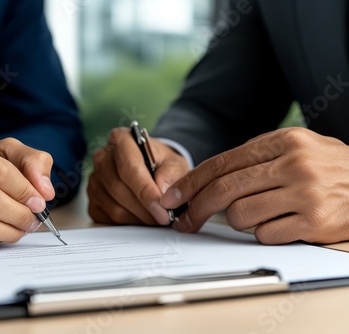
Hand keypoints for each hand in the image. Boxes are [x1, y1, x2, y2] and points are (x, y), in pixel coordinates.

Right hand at [87, 127, 188, 224]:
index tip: (162, 209)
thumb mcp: (174, 163)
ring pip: (114, 207)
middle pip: (119, 189)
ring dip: (138, 218)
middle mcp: (102, 158)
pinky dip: (128, 223)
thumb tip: (162, 194)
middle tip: (164, 218)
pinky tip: (141, 218)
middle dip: (144, 209)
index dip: (146, 192)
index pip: (129, 168)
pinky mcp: (93, 200)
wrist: (151, 167)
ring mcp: (95, 180)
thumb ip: (171, 175)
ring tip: (155, 218)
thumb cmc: (160, 163)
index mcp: (121, 140)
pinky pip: (109, 219)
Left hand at [161, 127, 348, 243]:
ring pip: (241, 215)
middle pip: (224, 189)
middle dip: (196, 208)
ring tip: (260, 215)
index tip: (173, 196)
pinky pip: (265, 234)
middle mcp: (293, 163)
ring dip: (239, 221)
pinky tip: (282, 224)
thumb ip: (257, 158)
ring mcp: (305, 193)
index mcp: (284, 141)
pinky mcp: (314, 221)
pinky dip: (264, 234)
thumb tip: (209, 179)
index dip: (191, 182)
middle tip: (184, 221)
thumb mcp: (298, 148)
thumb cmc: (331, 169)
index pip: (222, 162)